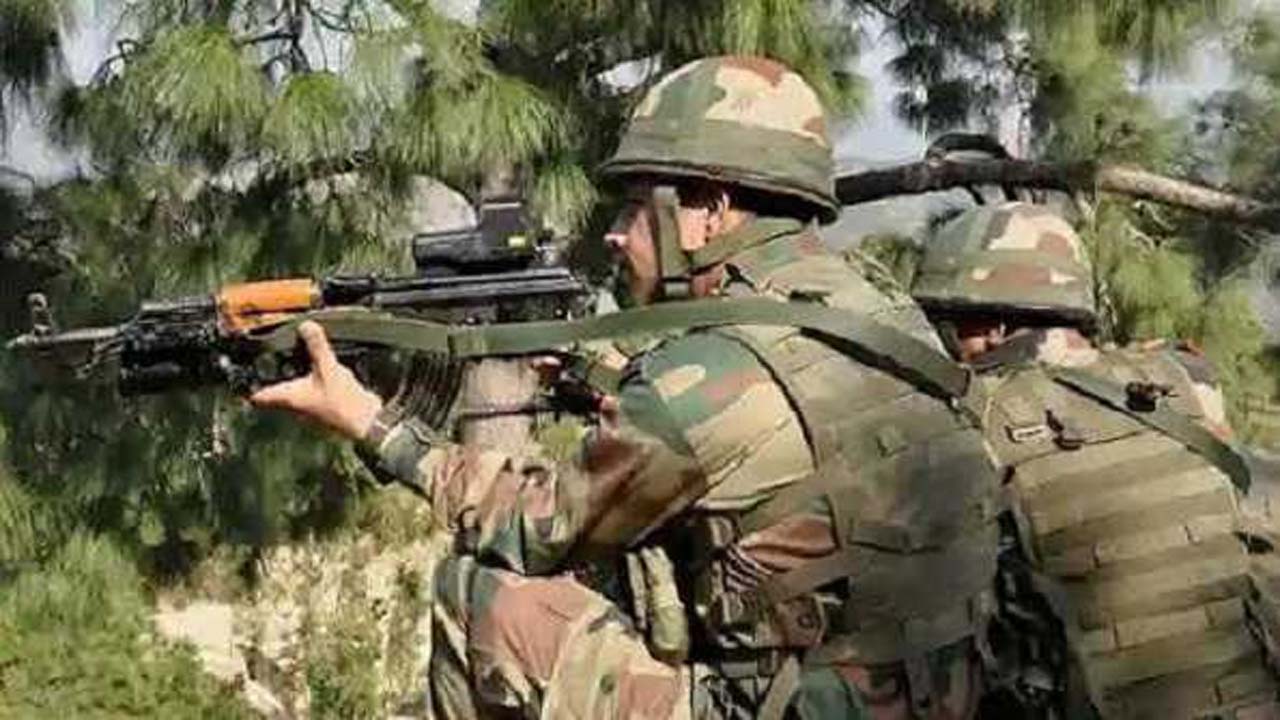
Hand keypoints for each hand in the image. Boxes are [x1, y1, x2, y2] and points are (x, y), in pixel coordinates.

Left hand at [250, 321, 383, 440]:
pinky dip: (311, 381)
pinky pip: (311, 391)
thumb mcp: (327, 368)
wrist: (366, 421)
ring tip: (294, 360)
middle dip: (272, 376)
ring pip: (293, 392)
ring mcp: (310, 407)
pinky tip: (320, 371)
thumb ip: (316, 346)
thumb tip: (307, 327)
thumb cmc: (341, 403)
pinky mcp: (325, 405)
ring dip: (293, 378)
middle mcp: (295, 405)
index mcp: (288, 397)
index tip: (244, 375)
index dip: (248, 386)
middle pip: (275, 392)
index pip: (258, 397)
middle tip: (268, 361)